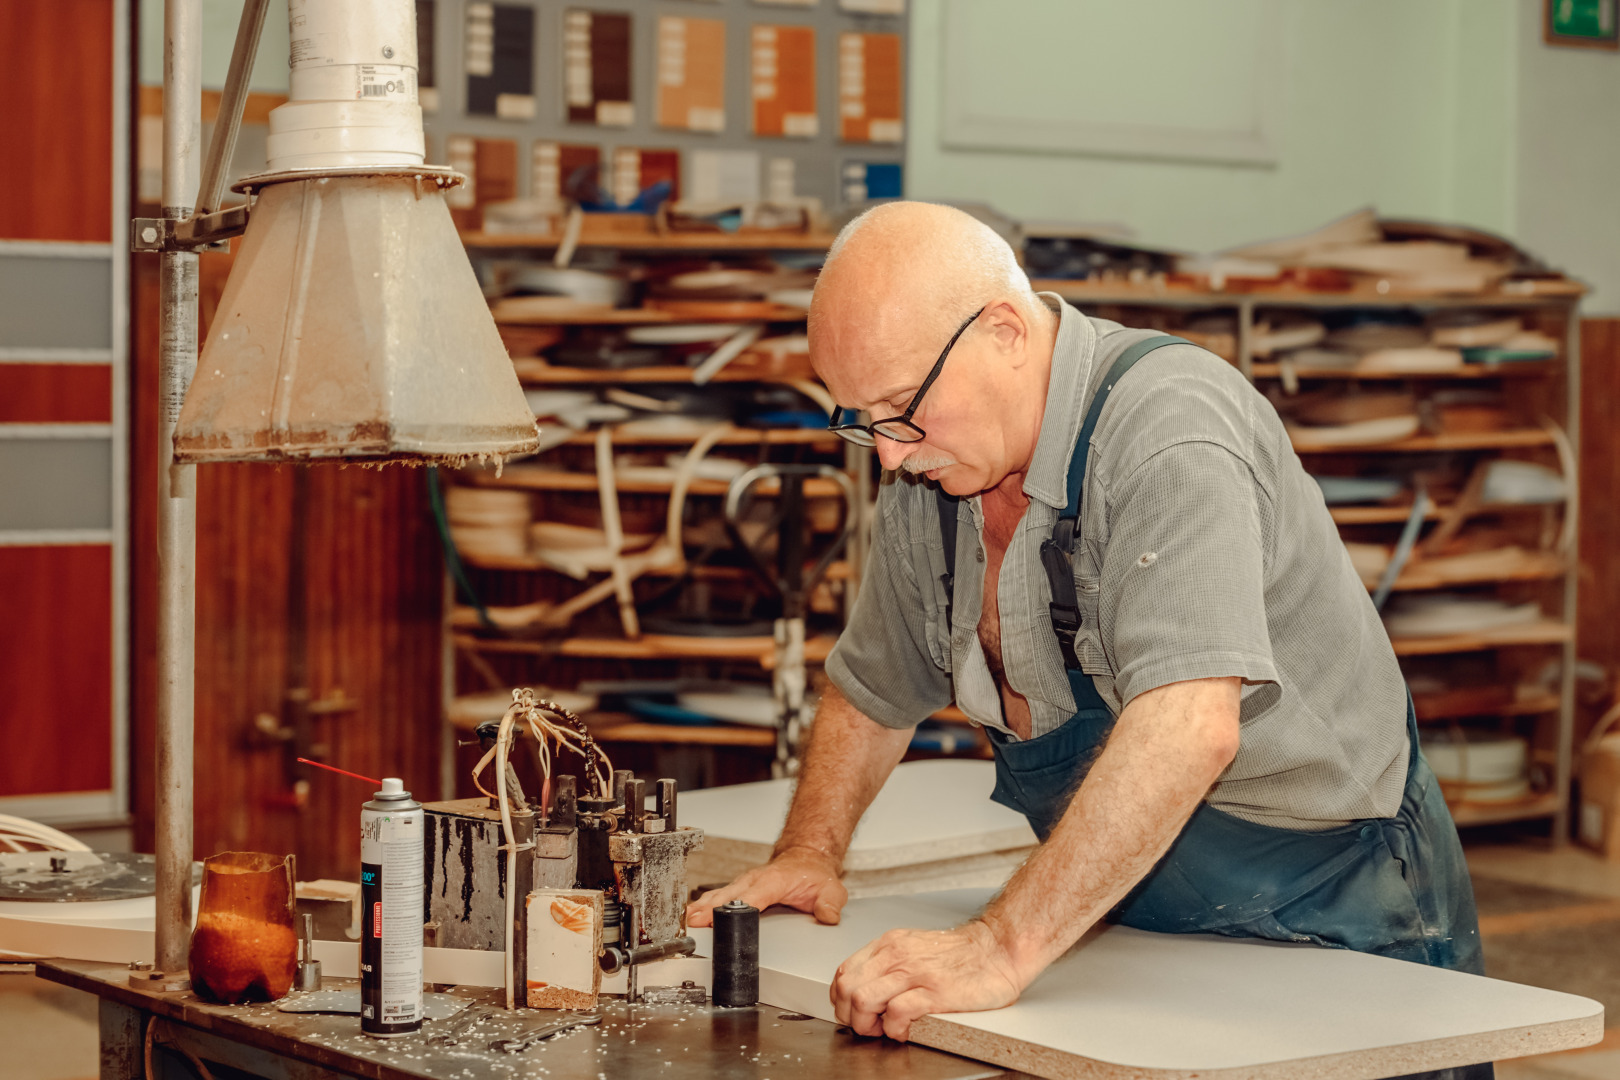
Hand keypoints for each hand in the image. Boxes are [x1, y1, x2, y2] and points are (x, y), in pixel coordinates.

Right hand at [685, 845, 848, 927]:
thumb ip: (830, 903)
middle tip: (692, 924)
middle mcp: (753, 881)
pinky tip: (691, 918)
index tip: (718, 919)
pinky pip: (717, 898)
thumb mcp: (831, 889)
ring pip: (718, 896)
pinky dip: (704, 907)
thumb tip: (828, 916)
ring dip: (701, 908)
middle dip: (708, 910)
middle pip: (726, 897)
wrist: (807, 859)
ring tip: (686, 922)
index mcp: (772, 881)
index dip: (733, 909)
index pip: (750, 897)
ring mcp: (743, 884)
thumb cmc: (813, 875)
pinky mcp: (738, 889)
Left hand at [831, 920, 1026, 1041]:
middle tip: (868, 1026)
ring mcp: (914, 973)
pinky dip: (894, 1029)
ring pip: (862, 999)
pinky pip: (896, 1013)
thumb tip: (868, 989)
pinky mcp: (934, 992)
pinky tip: (905, 1031)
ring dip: (867, 1024)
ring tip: (884, 1030)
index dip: (841, 999)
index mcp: (890, 945)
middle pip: (846, 988)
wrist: (998, 949)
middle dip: (850, 1015)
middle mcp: (896, 955)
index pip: (844, 972)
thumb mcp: (915, 947)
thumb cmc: (962, 953)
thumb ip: (890, 964)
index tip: (853, 1013)